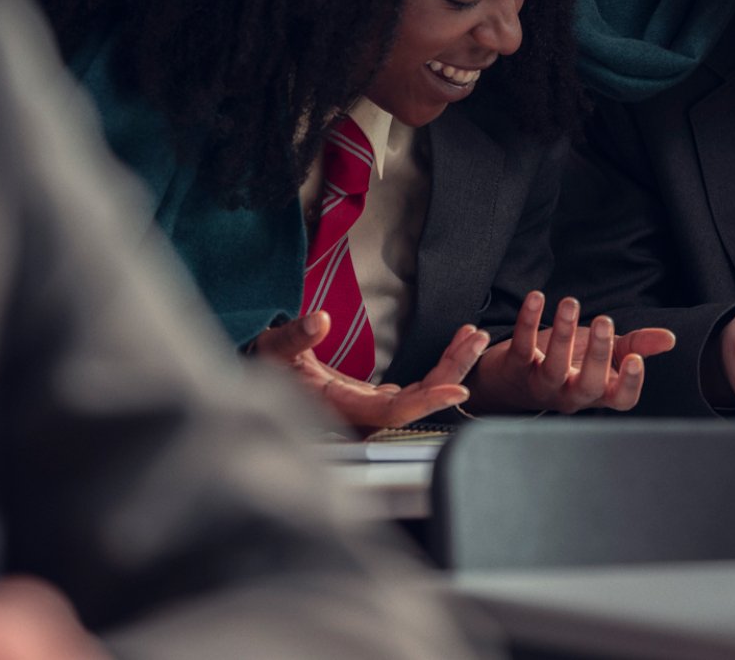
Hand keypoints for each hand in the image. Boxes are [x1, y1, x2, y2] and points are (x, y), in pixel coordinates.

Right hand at [253, 311, 488, 429]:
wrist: (256, 376)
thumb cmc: (265, 364)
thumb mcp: (273, 346)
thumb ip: (295, 336)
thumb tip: (319, 320)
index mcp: (340, 406)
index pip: (393, 411)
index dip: (427, 402)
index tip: (458, 388)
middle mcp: (360, 413)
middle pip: (417, 401)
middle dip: (451, 371)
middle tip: (477, 339)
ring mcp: (369, 407)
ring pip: (419, 393)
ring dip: (449, 366)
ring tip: (473, 336)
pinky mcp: (372, 399)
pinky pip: (413, 388)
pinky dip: (436, 367)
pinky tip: (454, 346)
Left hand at [468, 291, 677, 412]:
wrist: (515, 379)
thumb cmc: (570, 364)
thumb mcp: (606, 354)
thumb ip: (638, 345)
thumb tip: (669, 338)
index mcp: (599, 391)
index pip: (621, 399)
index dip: (630, 384)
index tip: (635, 360)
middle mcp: (571, 393)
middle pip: (588, 385)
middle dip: (597, 355)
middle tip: (605, 322)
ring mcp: (542, 384)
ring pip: (554, 367)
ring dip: (563, 333)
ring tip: (570, 303)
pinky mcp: (515, 367)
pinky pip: (521, 346)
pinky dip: (528, 322)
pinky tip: (536, 298)